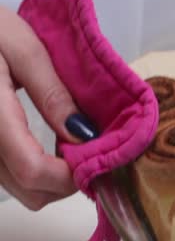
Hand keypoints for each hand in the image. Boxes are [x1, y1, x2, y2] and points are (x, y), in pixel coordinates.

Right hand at [0, 6, 82, 209]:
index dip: (71, 176)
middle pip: (30, 192)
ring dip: (52, 179)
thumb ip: (53, 94)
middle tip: (90, 150)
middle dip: (67, 181)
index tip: (98, 157)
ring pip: (21, 190)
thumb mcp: (22, 48)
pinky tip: (49, 146)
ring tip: (71, 145)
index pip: (33, 171)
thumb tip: (85, 134)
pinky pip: (9, 177)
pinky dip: (35, 171)